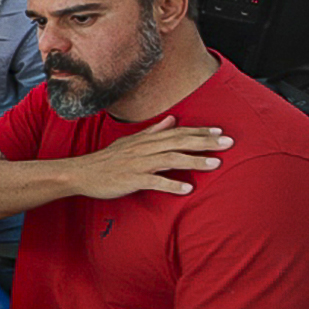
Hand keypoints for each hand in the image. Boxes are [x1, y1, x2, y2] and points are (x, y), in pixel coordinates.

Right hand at [71, 116, 232, 199]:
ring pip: (170, 160)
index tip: (219, 132)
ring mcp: (138, 164)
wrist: (81, 173)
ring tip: (215, 164)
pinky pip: (154, 182)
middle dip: (204, 142)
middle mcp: (144, 149)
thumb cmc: (106, 160)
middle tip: (228, 143)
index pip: (176, 132)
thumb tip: (172, 119)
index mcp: (145, 140)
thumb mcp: (129, 141)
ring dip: (194, 161)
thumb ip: (152, 132)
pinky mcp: (131, 179)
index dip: (199, 132)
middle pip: (178, 142)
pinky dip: (171, 185)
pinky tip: (187, 189)